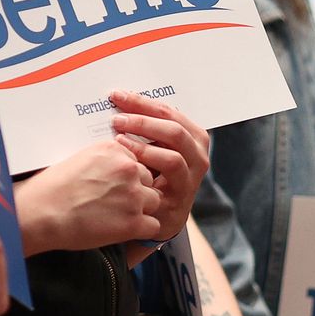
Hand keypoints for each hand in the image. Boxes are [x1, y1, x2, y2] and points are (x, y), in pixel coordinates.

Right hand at [14, 139, 160, 254]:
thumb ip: (105, 161)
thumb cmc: (52, 188)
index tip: (115, 186)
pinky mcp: (133, 222)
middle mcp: (128, 169)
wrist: (41, 213)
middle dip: (137, 191)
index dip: (129, 176)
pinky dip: (141, 230)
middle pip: (149, 180)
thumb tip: (115, 169)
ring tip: (118, 217)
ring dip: (141, 210)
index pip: (138, 160)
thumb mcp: (80, 159)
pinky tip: (123, 231)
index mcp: (114, 149)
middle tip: (116, 203)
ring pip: (154, 201)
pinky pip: (153, 226)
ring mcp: (133, 195)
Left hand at [110, 91, 209, 240]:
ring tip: (119, 133)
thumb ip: (143, 131)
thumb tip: (116, 102)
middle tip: (116, 116)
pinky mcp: (185, 190)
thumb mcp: (150, 152)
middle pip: (173, 122)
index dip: (141, 101)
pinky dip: (148, 154)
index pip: (167, 110)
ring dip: (146, 132)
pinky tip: (127, 154)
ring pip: (176, 140)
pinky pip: (171, 164)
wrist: (156, 220)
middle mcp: (198, 151)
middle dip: (142, 114)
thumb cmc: (149, 179)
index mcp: (190, 136)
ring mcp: (194, 171)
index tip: (116, 96)